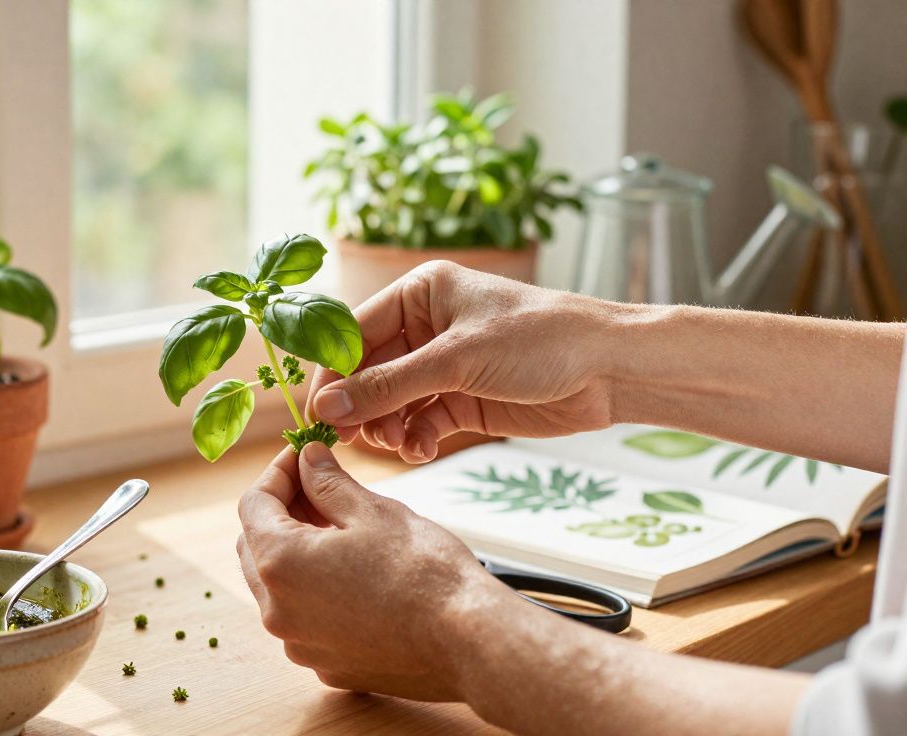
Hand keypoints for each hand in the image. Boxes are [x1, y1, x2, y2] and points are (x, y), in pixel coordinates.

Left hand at [236, 442, 518, 701]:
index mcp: (280, 565)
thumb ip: (327, 482)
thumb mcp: (372, 510)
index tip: (303, 456)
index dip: (277, 473)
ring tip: (339, 524)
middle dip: (281, 510)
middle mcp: (277, 612)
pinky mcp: (327, 666)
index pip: (253, 505)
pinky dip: (315, 589)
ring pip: (278, 586)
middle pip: (256, 547)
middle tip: (320, 484)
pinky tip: (353, 571)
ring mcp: (300, 645)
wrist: (470, 642)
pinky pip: (305, 619)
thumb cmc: (424, 572)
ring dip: (296, 550)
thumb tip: (307, 459)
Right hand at [308, 261, 620, 462]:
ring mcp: (442, 366)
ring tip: (400, 445)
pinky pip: (418, 422)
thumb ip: (389, 386)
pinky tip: (422, 451)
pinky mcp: (461, 400)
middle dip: (361, 407)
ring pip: (390, 402)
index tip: (318, 412)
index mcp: (420, 293)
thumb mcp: (457, 360)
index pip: (353, 332)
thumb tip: (326, 408)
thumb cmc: (539, 340)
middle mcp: (425, 327)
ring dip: (387, 427)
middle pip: (368, 372)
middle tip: (352, 440)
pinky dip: (414, 439)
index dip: (333, 373)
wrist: (609, 369)